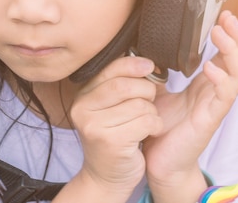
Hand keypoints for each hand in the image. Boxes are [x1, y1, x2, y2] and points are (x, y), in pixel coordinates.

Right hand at [69, 54, 162, 197]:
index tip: (149, 65)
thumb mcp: (110, 107)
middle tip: (150, 101)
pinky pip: (145, 122)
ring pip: (138, 105)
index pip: (110, 69)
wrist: (106, 176)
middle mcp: (82, 109)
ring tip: (147, 121)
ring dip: (152, 112)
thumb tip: (145, 62)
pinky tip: (150, 131)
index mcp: (83, 95)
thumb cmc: (114, 137)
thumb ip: (120, 84)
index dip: (133, 65)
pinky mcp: (110, 142)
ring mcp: (94, 126)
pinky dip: (155, 125)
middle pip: (125, 86)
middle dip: (146, 90)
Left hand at [142, 11, 237, 198]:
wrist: (160, 161)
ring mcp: (218, 104)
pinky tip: (209, 67)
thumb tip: (150, 47)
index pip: (231, 52)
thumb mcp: (160, 91)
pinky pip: (226, 94)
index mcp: (209, 82)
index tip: (222, 14)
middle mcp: (219, 91)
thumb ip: (161, 71)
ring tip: (219, 33)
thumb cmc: (162, 126)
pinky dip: (221, 77)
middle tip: (226, 17)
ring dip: (232, 49)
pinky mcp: (212, 118)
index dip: (231, 32)